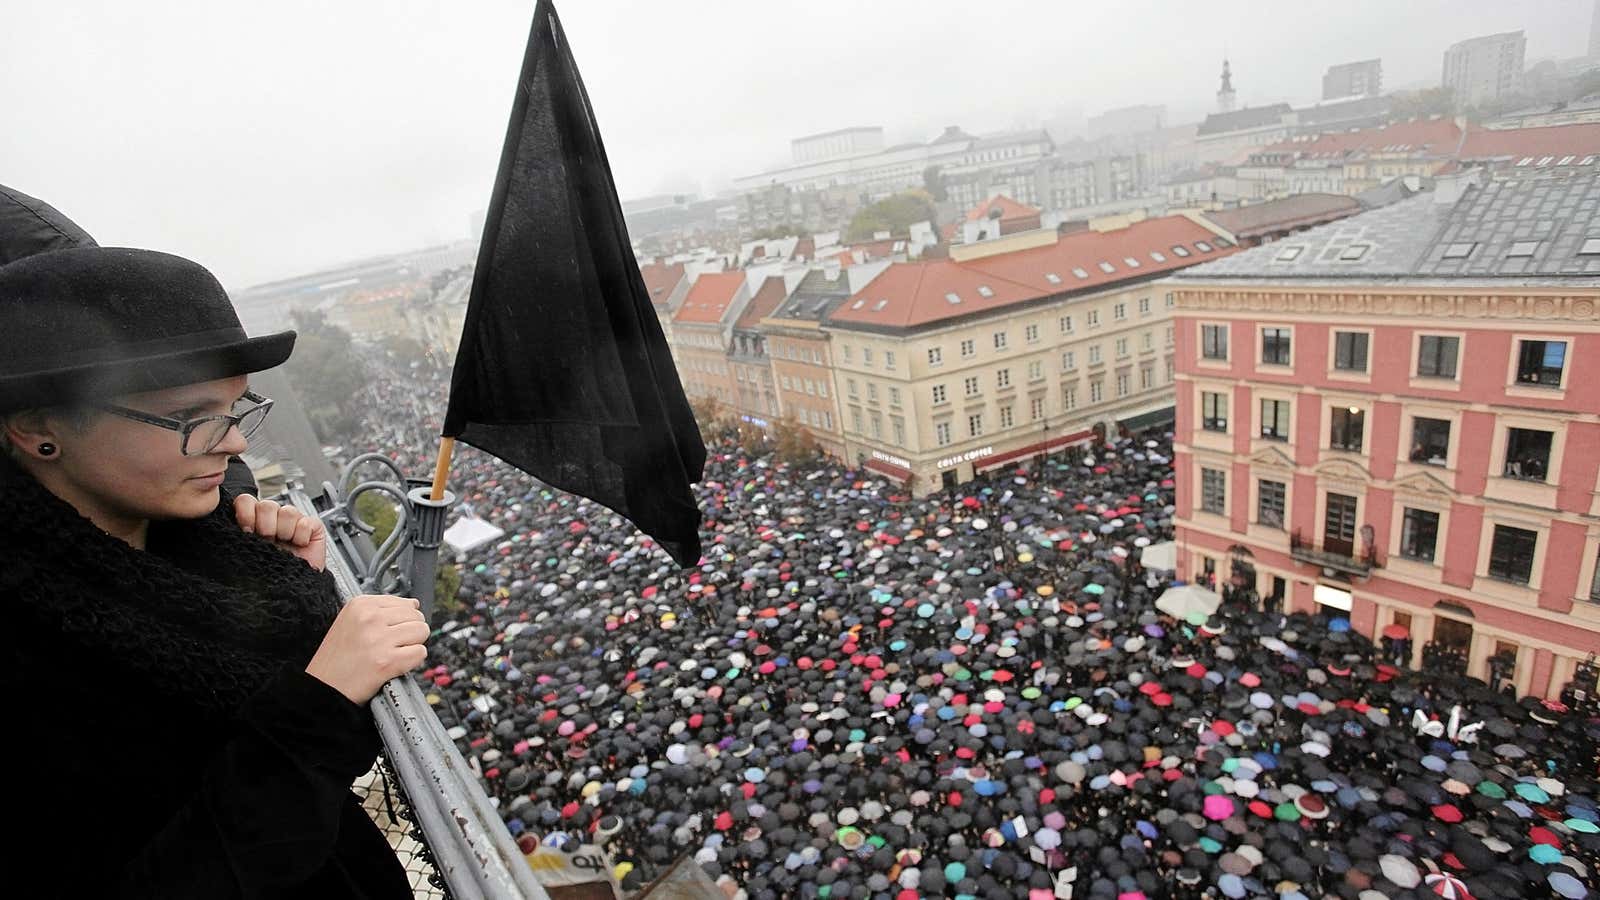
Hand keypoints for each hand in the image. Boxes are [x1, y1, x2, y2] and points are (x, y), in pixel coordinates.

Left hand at [234, 494, 326, 571]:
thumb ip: (237, 537)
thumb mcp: (246, 555)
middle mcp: (272, 519)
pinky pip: (307, 522)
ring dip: (285, 531)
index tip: (247, 530)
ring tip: (284, 545)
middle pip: (267, 504)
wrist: (292, 591)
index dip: (246, 512)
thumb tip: (231, 524)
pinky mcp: (313, 527)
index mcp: (253, 522)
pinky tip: (299, 545)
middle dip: (266, 525)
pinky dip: (302, 536)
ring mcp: (293, 521)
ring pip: (287, 511)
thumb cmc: (268, 574)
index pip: (246, 501)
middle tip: (268, 541)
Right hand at [305, 594, 429, 704]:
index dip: (401, 620)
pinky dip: (413, 661)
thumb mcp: (351, 622)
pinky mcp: (388, 661)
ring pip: (422, 631)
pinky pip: (420, 652)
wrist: (323, 687)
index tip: (387, 632)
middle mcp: (370, 618)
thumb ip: (382, 610)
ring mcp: (379, 639)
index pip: (404, 602)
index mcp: (360, 605)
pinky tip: (395, 664)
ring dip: (413, 645)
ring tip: (392, 653)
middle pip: (416, 616)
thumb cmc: (337, 658)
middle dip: (410, 632)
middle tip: (391, 646)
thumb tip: (414, 603)